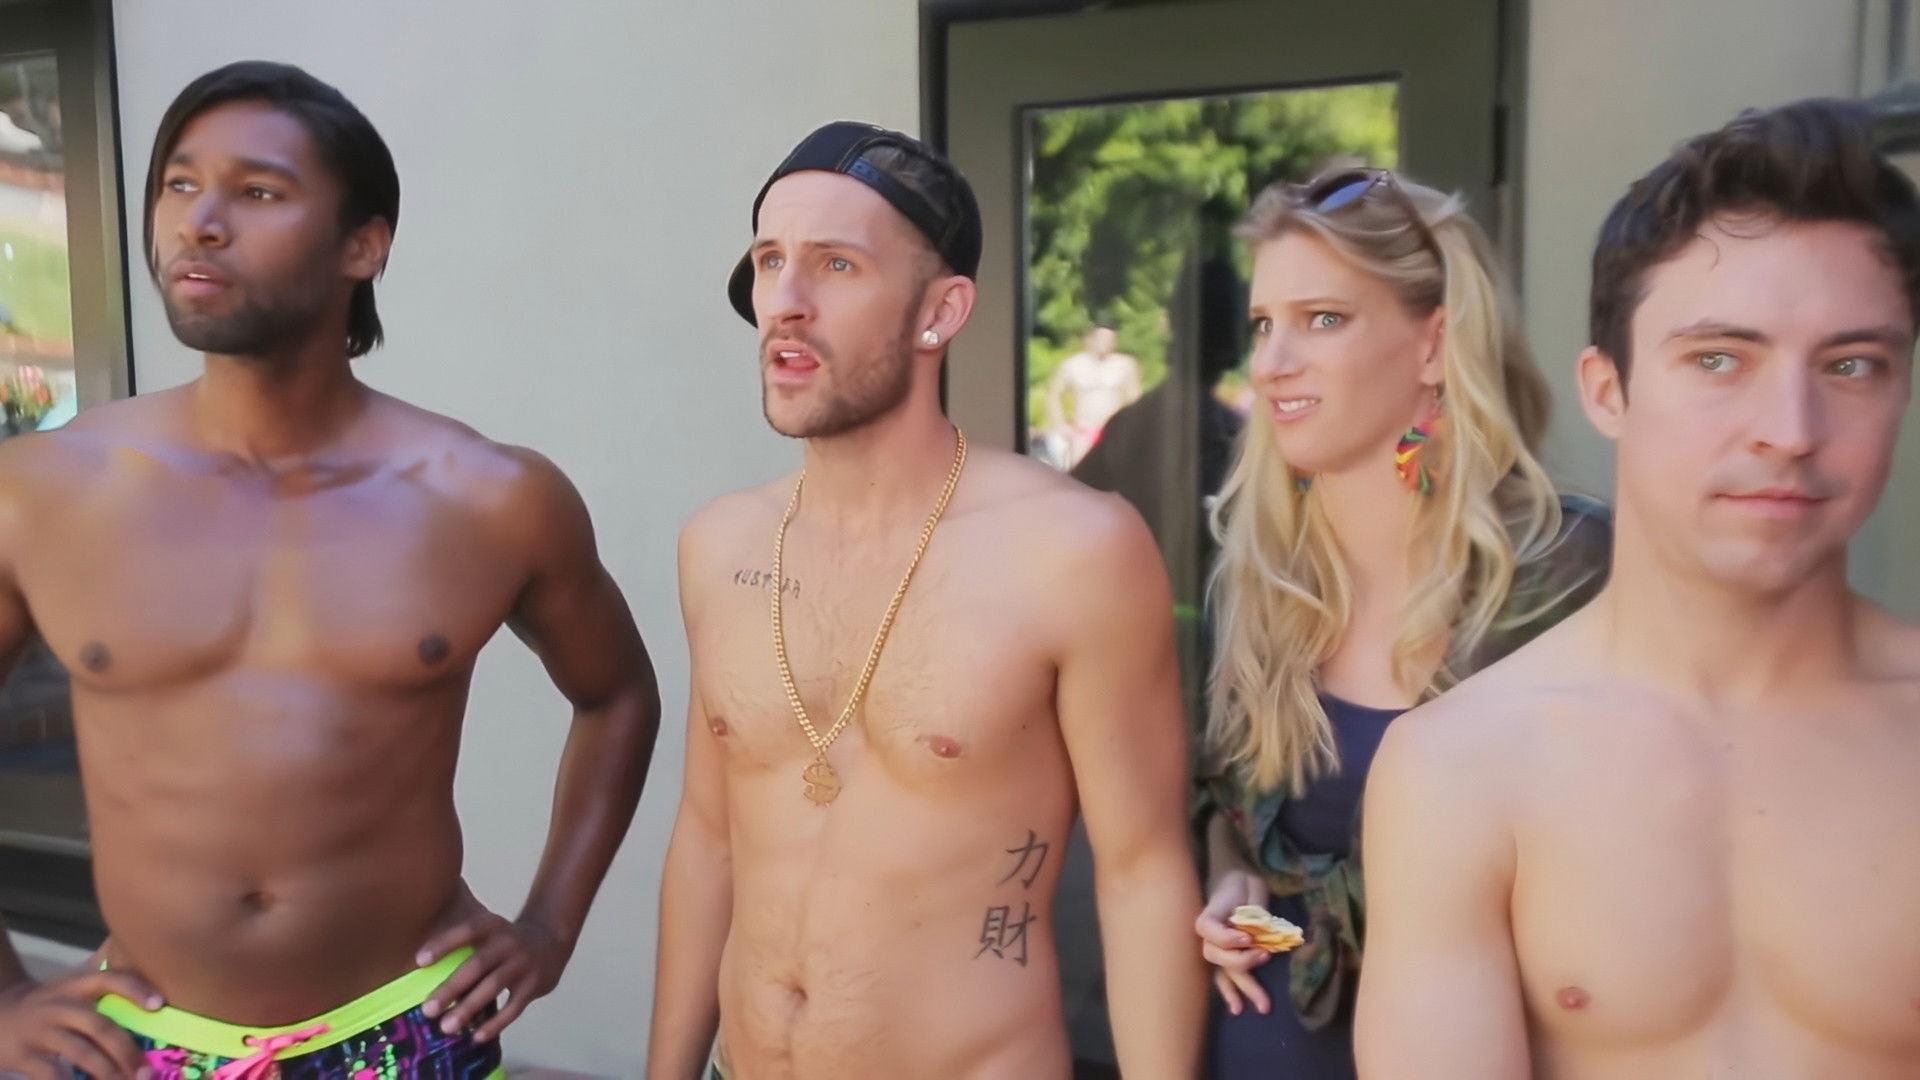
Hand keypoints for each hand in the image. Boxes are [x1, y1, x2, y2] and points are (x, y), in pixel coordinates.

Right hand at [0, 963, 161, 1079]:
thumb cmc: (48, 1006)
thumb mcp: (70, 991)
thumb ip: (101, 998)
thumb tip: (153, 1014)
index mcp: (76, 986)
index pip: (110, 979)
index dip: (135, 989)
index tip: (159, 1005)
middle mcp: (60, 1005)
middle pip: (100, 1026)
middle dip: (126, 1051)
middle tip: (146, 1072)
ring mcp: (41, 1030)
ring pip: (81, 1053)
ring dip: (108, 1072)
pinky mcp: (24, 1054)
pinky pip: (52, 1074)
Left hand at [417, 887, 570, 1043]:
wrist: (552, 938)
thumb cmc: (505, 940)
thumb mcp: (489, 931)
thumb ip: (464, 946)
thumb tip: (423, 973)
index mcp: (493, 926)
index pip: (467, 931)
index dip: (444, 944)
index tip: (419, 962)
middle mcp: (509, 942)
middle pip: (477, 965)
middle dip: (451, 988)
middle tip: (428, 1009)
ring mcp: (523, 963)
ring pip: (493, 986)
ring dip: (469, 1008)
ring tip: (446, 1027)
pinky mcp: (535, 984)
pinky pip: (514, 1007)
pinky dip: (495, 1023)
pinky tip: (477, 1036)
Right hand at [1194, 869, 1273, 1015]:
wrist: (1236, 880)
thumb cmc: (1243, 882)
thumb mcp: (1252, 886)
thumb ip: (1256, 909)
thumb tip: (1261, 932)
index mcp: (1210, 913)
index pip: (1208, 930)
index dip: (1226, 937)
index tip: (1248, 937)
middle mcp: (1209, 934)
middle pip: (1216, 955)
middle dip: (1241, 962)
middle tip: (1265, 956)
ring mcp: (1216, 947)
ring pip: (1224, 971)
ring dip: (1241, 988)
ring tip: (1262, 1006)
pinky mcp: (1225, 956)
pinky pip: (1224, 976)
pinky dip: (1231, 992)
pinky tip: (1238, 1008)